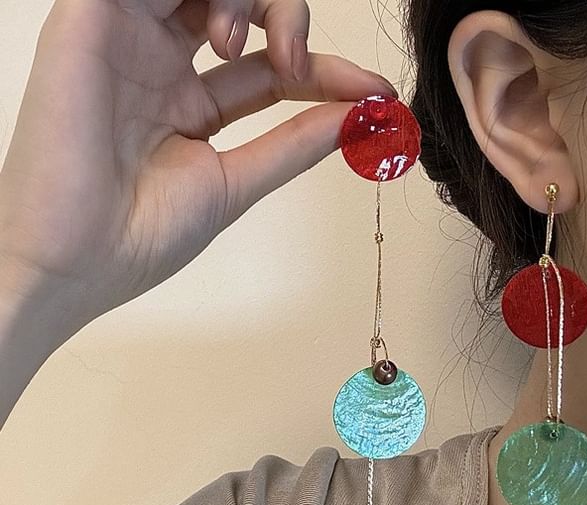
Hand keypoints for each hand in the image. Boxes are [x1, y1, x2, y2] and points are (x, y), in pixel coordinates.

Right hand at [0, 0, 395, 339]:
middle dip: (291, 21)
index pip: (271, 69)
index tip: (376, 93)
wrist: (74, 262)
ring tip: (258, 49)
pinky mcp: (91, 18)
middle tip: (300, 63)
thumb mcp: (233, 185)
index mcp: (189, 107)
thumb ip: (291, 145)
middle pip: (242, 9)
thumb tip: (355, 120)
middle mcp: (161, 66)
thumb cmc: (142, 236)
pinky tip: (227, 24)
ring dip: (252, 0)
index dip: (325, 71)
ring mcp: (128, 39)